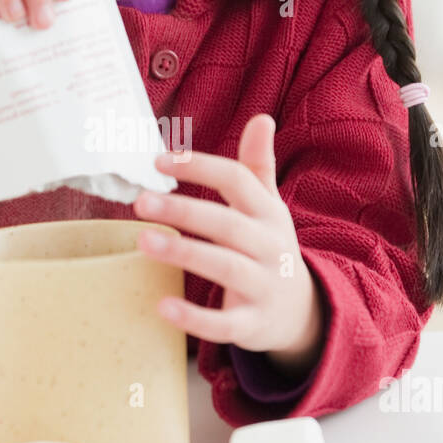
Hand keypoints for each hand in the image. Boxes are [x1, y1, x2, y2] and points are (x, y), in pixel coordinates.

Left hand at [132, 114, 325, 376]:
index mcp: (269, 213)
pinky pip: (225, 322)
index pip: (238, 181)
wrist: (301, 313)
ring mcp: (264, 286)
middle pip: (227, 224)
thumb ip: (259, 166)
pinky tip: (162, 305)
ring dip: (184, 254)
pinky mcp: (253, 325)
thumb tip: (262, 118)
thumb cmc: (270, 250)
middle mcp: (269, 247)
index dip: (200, 168)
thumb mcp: (270, 208)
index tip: (158, 161)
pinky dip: (195, 317)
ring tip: (142, 241)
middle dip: (184, 211)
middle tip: (140, 201)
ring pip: (225, 268)